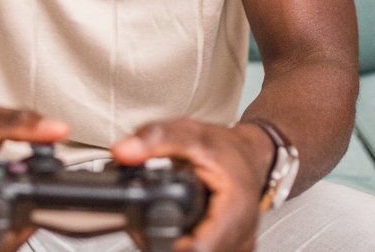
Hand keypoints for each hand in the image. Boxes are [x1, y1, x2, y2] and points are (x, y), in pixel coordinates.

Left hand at [112, 119, 268, 251]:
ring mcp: (237, 247)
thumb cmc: (227, 147)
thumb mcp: (190, 133)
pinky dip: (186, 242)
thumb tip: (123, 151)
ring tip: (164, 221)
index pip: (199, 249)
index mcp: (234, 211)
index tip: (152, 228)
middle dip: (166, 241)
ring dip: (176, 243)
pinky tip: (179, 228)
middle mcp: (240, 236)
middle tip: (150, 220)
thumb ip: (155, 140)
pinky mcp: (231, 250)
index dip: (170, 243)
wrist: (251, 154)